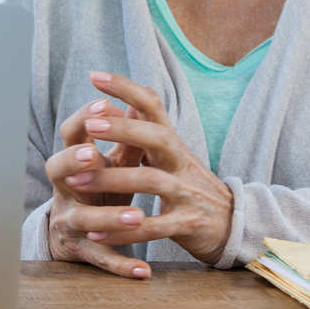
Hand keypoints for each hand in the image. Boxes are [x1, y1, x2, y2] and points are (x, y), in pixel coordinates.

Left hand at [45, 71, 233, 276]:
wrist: (233, 226)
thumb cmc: (190, 185)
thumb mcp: (174, 155)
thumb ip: (153, 130)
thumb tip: (138, 93)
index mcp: (173, 144)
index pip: (153, 107)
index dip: (126, 89)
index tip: (95, 76)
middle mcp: (181, 163)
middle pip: (156, 137)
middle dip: (123, 130)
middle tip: (90, 125)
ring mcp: (187, 193)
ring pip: (150, 181)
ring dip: (112, 180)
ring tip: (76, 181)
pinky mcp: (187, 225)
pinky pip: (153, 228)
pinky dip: (123, 231)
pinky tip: (97, 233)